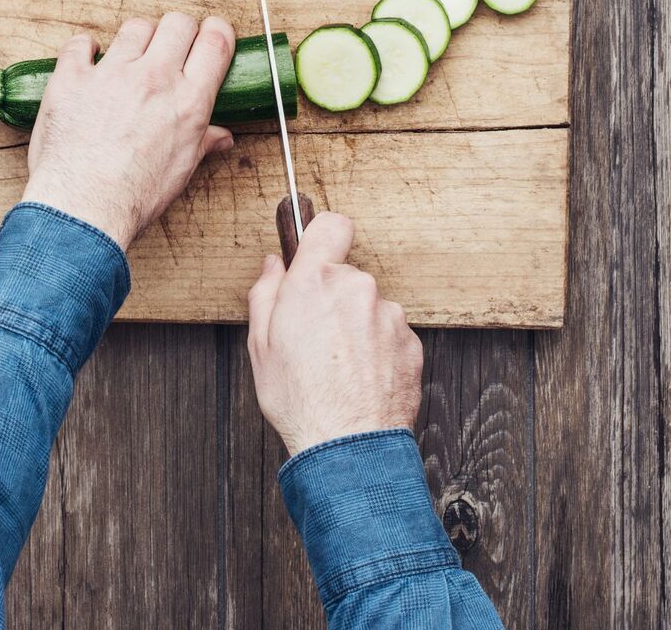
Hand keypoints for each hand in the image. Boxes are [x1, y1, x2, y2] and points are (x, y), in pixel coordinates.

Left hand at [22, 13, 236, 248]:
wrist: (83, 208)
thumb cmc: (133, 196)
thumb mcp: (181, 170)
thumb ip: (202, 142)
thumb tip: (220, 137)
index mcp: (188, 100)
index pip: (215, 41)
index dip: (216, 31)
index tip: (209, 35)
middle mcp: (154, 78)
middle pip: (177, 23)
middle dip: (178, 31)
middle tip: (169, 48)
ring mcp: (112, 74)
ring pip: (134, 27)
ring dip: (136, 39)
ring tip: (129, 59)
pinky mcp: (72, 77)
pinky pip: (80, 43)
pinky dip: (85, 48)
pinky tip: (88, 61)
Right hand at [246, 213, 423, 456]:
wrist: (347, 445)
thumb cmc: (300, 399)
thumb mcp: (260, 345)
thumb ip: (266, 293)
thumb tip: (273, 266)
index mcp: (315, 282)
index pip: (330, 225)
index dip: (322, 236)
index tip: (316, 253)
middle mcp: (357, 289)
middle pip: (346, 276)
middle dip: (333, 298)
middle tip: (314, 337)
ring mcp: (389, 316)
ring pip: (369, 308)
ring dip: (357, 327)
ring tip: (339, 367)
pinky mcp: (410, 343)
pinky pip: (390, 335)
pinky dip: (377, 351)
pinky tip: (360, 379)